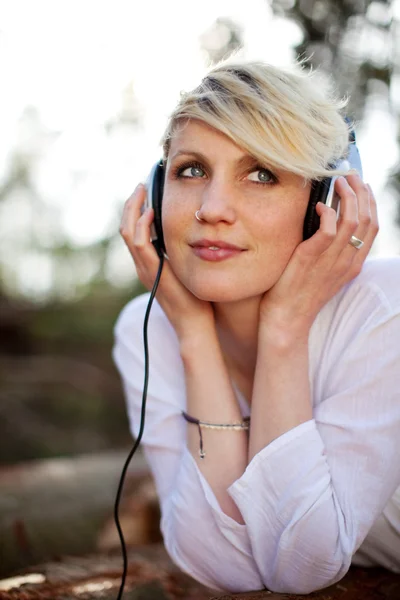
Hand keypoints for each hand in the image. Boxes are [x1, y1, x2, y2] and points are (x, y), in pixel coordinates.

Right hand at [120, 184, 213, 339]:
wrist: (194, 324)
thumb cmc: (196, 299)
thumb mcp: (188, 269)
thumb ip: (184, 253)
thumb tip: (194, 233)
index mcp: (149, 263)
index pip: (133, 231)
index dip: (136, 210)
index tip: (146, 191)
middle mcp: (142, 265)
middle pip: (126, 227)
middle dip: (132, 204)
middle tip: (141, 184)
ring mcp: (145, 269)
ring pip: (128, 233)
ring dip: (133, 209)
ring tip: (142, 190)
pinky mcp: (153, 273)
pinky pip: (140, 245)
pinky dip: (142, 226)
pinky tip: (150, 212)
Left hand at [259, 174, 378, 340]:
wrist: (286, 320)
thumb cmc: (298, 294)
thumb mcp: (322, 270)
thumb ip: (329, 248)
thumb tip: (327, 217)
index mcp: (353, 264)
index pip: (372, 227)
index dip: (370, 202)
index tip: (361, 184)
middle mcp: (347, 262)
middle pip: (367, 219)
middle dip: (361, 192)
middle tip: (350, 174)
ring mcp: (331, 261)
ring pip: (352, 221)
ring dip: (348, 196)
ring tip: (338, 181)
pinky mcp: (310, 259)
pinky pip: (328, 231)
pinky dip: (328, 214)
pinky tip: (321, 205)